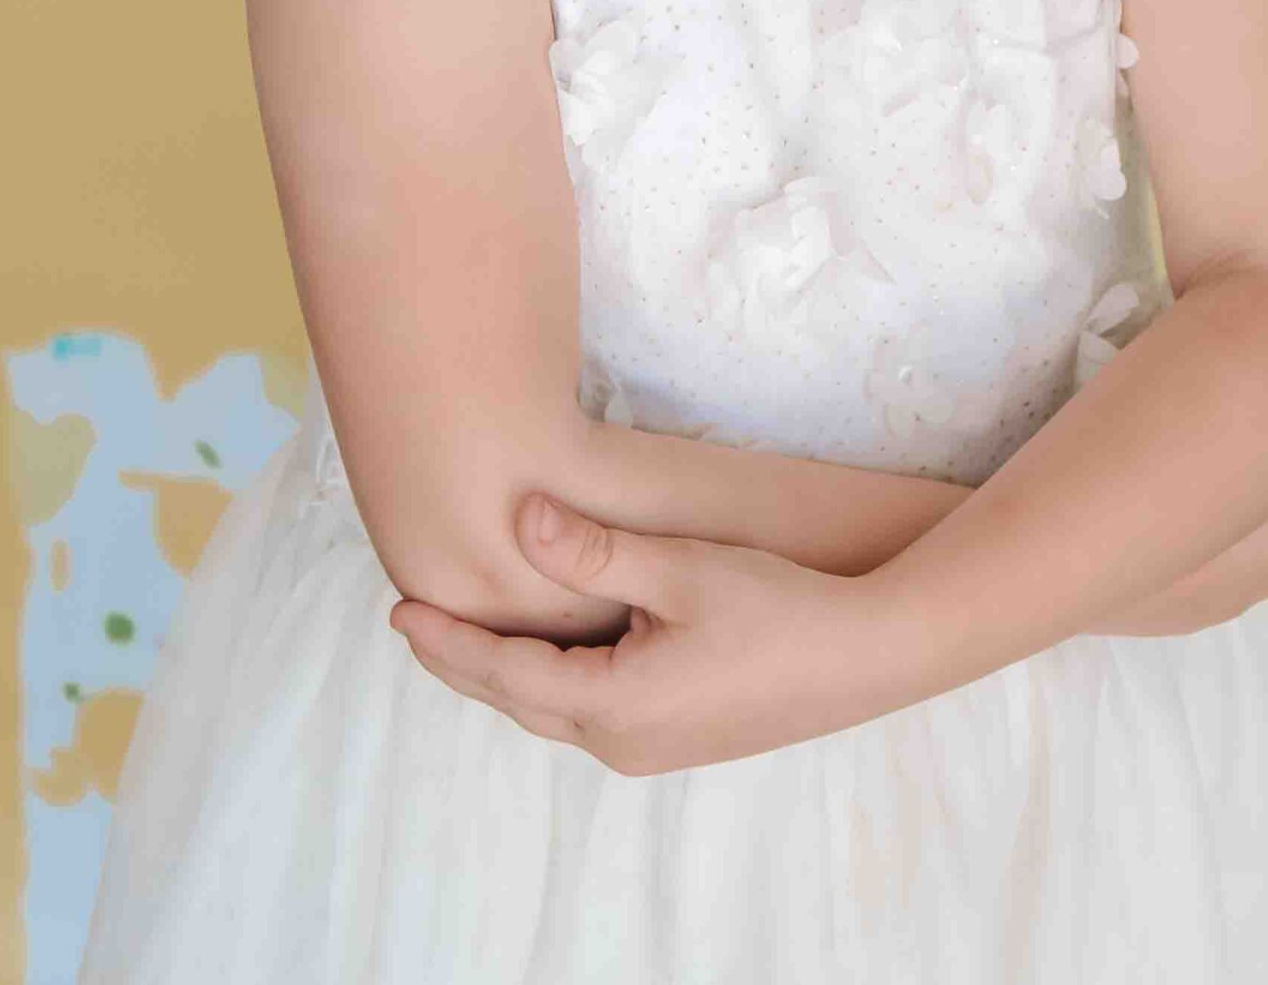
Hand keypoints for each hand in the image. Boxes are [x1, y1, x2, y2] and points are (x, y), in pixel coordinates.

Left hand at [389, 491, 909, 774]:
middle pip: (521, 699)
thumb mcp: (682, 568)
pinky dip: (553, 681)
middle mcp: (622, 740)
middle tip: (414, 621)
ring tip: (469, 634)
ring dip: (508, 673)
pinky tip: (554, 653)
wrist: (865, 656)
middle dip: (465, 661)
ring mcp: (652, 746)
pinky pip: (590, 712)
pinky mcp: (679, 736)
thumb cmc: (778, 608)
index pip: (505, 672)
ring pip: (555, 709)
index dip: (449, 641)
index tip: (402, 610)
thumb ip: (596, 552)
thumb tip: (521, 519)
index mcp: (613, 706)